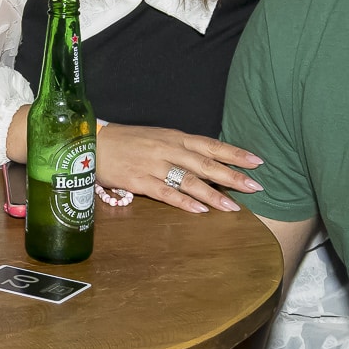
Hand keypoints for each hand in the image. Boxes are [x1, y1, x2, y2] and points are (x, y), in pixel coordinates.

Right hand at [96, 123, 262, 213]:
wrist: (91, 143)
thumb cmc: (126, 141)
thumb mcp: (157, 137)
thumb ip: (181, 148)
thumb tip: (208, 161)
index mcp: (174, 137)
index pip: (210, 145)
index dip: (234, 153)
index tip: (257, 162)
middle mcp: (167, 149)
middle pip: (205, 163)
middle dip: (232, 176)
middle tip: (255, 187)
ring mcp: (153, 165)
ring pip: (188, 180)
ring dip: (212, 195)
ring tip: (232, 207)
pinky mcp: (138, 181)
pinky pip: (164, 193)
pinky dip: (183, 202)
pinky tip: (199, 211)